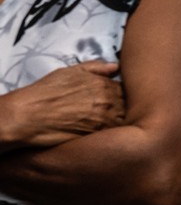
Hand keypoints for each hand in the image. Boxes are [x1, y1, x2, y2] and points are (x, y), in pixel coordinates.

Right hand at [0, 62, 123, 148]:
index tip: (118, 100)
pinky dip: (114, 136)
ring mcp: (104, 120)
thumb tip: (116, 67)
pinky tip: (108, 136)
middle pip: (129, 106)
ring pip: (125, 121)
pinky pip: (115, 136)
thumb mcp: (70, 72)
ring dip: (122, 123)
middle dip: (125, 109)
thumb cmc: (45, 93)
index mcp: (104, 84)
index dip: (123, 96)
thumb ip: (95, 68)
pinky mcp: (97, 137)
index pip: (127, 90)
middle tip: (115, 114)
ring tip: (114, 126)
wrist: (27, 116)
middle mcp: (108, 101)